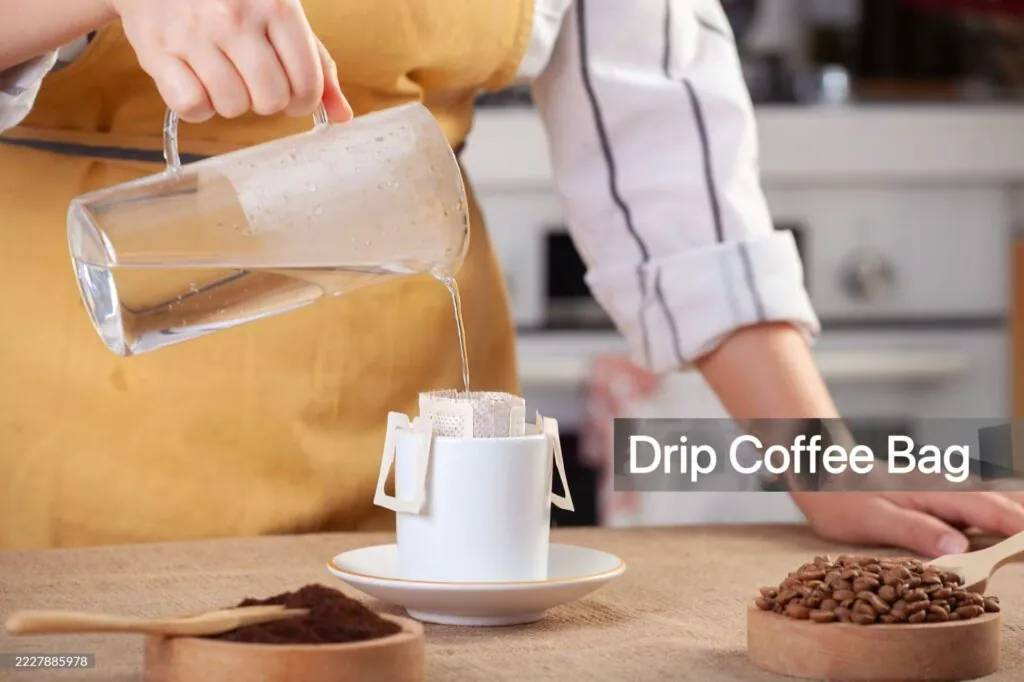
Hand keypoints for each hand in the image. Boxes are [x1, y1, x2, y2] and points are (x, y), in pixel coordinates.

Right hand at [111, 0, 352, 122]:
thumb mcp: (279, 14)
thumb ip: (315, 62)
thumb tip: (342, 115)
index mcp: (276, 4)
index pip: (307, 83)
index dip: (303, 101)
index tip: (292, 95)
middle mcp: (234, 17)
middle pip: (270, 100)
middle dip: (266, 101)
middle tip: (253, 81)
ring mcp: (193, 33)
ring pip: (232, 107)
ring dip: (230, 102)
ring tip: (221, 73)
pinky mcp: (156, 49)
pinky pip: (192, 107)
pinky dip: (197, 105)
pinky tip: (195, 80)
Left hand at [791, 490, 1023, 556]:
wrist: (819, 470)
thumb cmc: (841, 499)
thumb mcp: (872, 519)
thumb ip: (915, 530)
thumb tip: (960, 543)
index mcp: (935, 494)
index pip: (989, 510)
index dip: (1019, 525)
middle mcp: (945, 487)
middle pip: (1000, 500)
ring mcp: (943, 489)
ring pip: (993, 495)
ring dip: (1018, 506)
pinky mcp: (936, 495)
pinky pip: (980, 498)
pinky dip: (1002, 503)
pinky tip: (1013, 508)